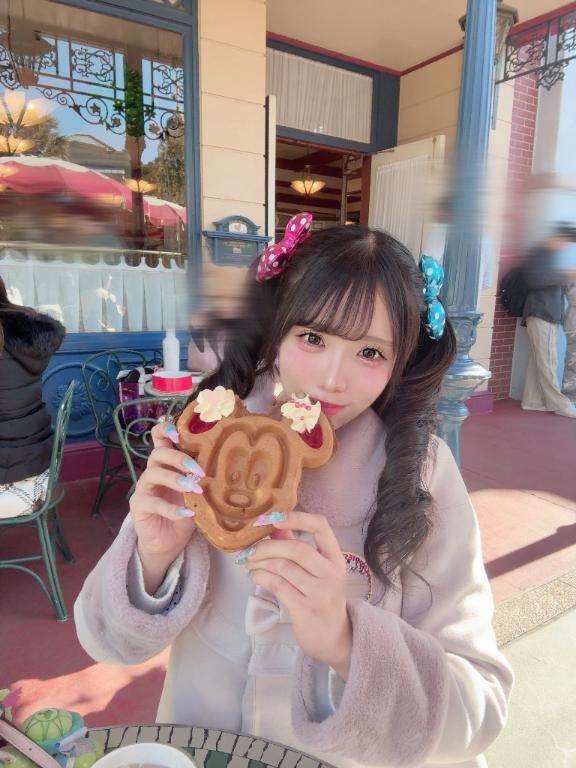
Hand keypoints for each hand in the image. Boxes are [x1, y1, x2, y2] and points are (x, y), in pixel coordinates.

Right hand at [130, 423, 202, 592]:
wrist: (169, 541)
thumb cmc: (186, 509)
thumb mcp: (198, 490)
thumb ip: (204, 476)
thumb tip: (229, 464)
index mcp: (167, 462)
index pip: (159, 437)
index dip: (165, 430)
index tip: (179, 434)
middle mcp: (153, 470)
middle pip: (158, 453)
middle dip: (180, 459)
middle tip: (200, 472)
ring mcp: (143, 487)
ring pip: (153, 474)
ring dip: (176, 480)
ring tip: (195, 489)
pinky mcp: (138, 505)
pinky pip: (152, 503)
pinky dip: (171, 509)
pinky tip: (187, 514)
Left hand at [245, 511, 352, 678]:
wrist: (333, 637)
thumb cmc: (321, 598)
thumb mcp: (316, 571)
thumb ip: (296, 546)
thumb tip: (273, 527)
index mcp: (336, 557)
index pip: (320, 526)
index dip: (295, 518)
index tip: (272, 519)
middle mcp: (332, 573)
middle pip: (297, 549)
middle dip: (267, 546)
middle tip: (251, 550)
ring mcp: (321, 593)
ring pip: (283, 567)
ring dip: (260, 563)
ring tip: (250, 564)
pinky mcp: (306, 609)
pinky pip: (277, 586)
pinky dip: (260, 577)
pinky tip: (255, 577)